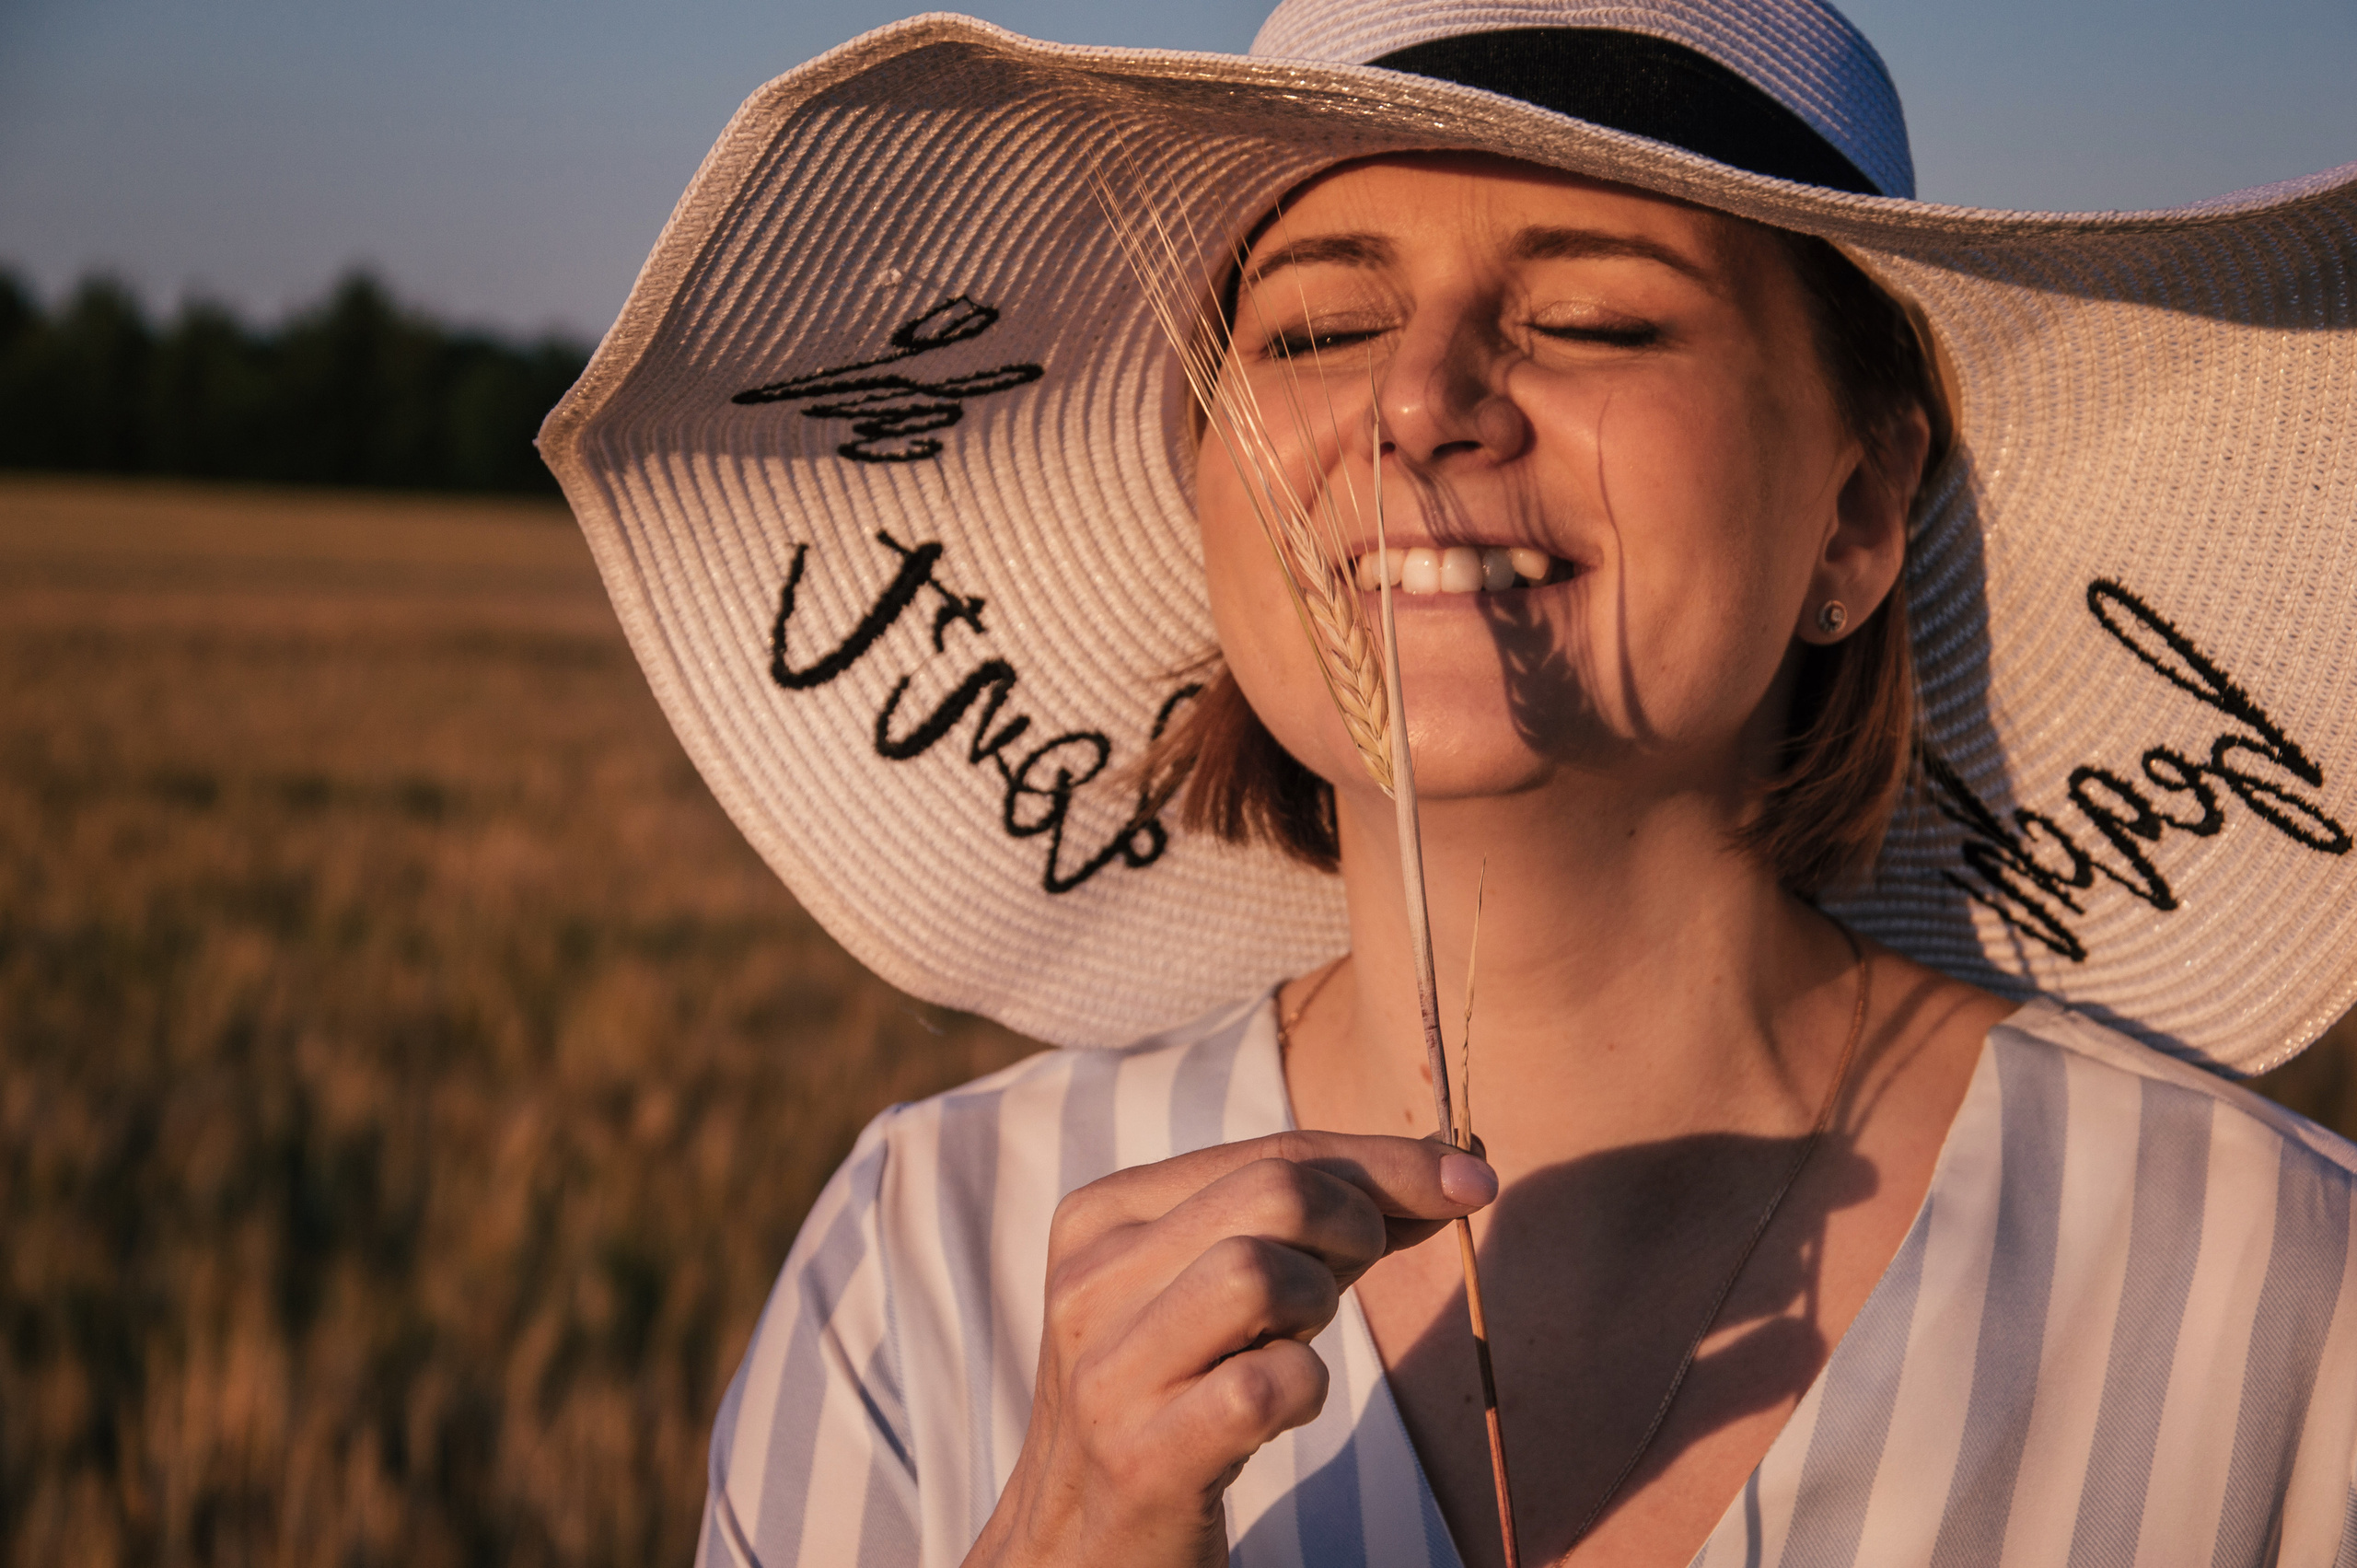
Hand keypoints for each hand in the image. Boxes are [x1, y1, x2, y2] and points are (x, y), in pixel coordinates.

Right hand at [963, 1131, 1497, 1567]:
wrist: (1078, 1542)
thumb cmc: (1174, 1393)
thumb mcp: (1216, 1289)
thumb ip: (1310, 1223)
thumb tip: (1451, 1167)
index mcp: (1101, 1216)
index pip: (1269, 1150)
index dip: (1386, 1162)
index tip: (1470, 1177)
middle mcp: (1090, 1281)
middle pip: (1273, 1192)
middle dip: (1360, 1223)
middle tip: (1366, 1272)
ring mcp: (1109, 1371)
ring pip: (1259, 1271)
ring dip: (1316, 1305)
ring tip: (1296, 1340)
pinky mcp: (1142, 1456)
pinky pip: (1265, 1386)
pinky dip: (1304, 1388)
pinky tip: (1283, 1407)